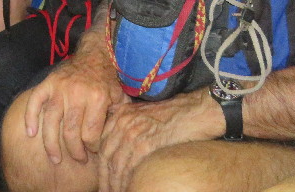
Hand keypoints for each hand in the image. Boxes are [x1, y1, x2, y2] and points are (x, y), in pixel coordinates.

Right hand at [24, 49, 125, 165]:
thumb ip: (118, 116)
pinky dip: (30, 117)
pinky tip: (31, 133)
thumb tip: (115, 139)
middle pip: (71, 131)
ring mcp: (60, 88)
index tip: (92, 150)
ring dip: (51, 144)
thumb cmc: (108, 79)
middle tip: (78, 159)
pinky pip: (35, 101)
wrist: (96, 53)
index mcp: (97, 98)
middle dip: (74, 151)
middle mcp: (77, 93)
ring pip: (51, 121)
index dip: (92, 147)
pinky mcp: (48, 83)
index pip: (91, 133)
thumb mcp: (119, 96)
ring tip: (55, 158)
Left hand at [97, 89, 218, 191]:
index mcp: (120, 115)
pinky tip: (132, 189)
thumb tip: (113, 133)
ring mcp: (133, 134)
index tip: (102, 179)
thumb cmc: (172, 113)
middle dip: (105, 178)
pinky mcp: (146, 144)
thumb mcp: (141, 110)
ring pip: (117, 165)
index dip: (101, 165)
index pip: (102, 145)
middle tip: (106, 190)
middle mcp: (123, 123)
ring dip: (115, 183)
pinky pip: (131, 168)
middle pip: (106, 157)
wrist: (193, 111)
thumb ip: (124, 119)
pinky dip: (128, 181)